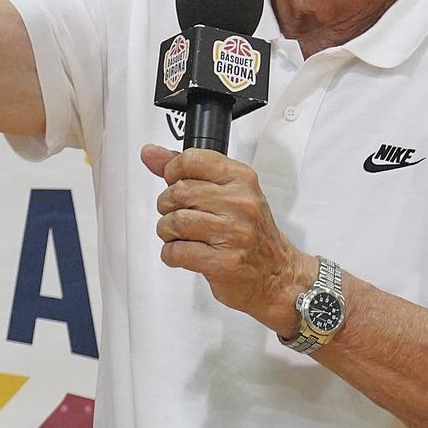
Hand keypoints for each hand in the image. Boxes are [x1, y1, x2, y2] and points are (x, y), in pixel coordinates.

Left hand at [140, 143, 311, 333]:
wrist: (277, 274)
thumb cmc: (252, 233)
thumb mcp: (229, 193)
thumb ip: (188, 171)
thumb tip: (151, 154)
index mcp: (241, 180)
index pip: (192, 160)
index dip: (172, 171)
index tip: (173, 181)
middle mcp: (239, 203)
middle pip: (178, 192)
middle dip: (168, 206)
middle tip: (177, 215)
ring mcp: (232, 233)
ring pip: (174, 222)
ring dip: (168, 232)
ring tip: (180, 236)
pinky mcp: (222, 262)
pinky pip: (177, 252)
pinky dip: (171, 254)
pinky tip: (184, 253)